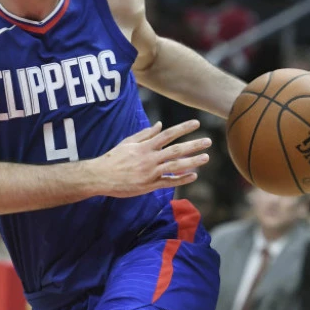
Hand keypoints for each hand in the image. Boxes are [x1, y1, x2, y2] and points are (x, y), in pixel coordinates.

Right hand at [90, 120, 210, 197]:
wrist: (100, 177)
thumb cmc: (112, 159)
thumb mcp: (128, 142)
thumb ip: (145, 134)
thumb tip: (159, 125)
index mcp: (145, 146)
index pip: (168, 134)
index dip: (183, 128)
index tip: (197, 123)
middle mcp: (150, 158)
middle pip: (176, 150)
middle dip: (193, 145)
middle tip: (208, 141)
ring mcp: (150, 172)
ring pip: (175, 166)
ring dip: (192, 161)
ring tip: (206, 157)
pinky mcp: (148, 186)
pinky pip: (168, 182)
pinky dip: (181, 179)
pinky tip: (193, 176)